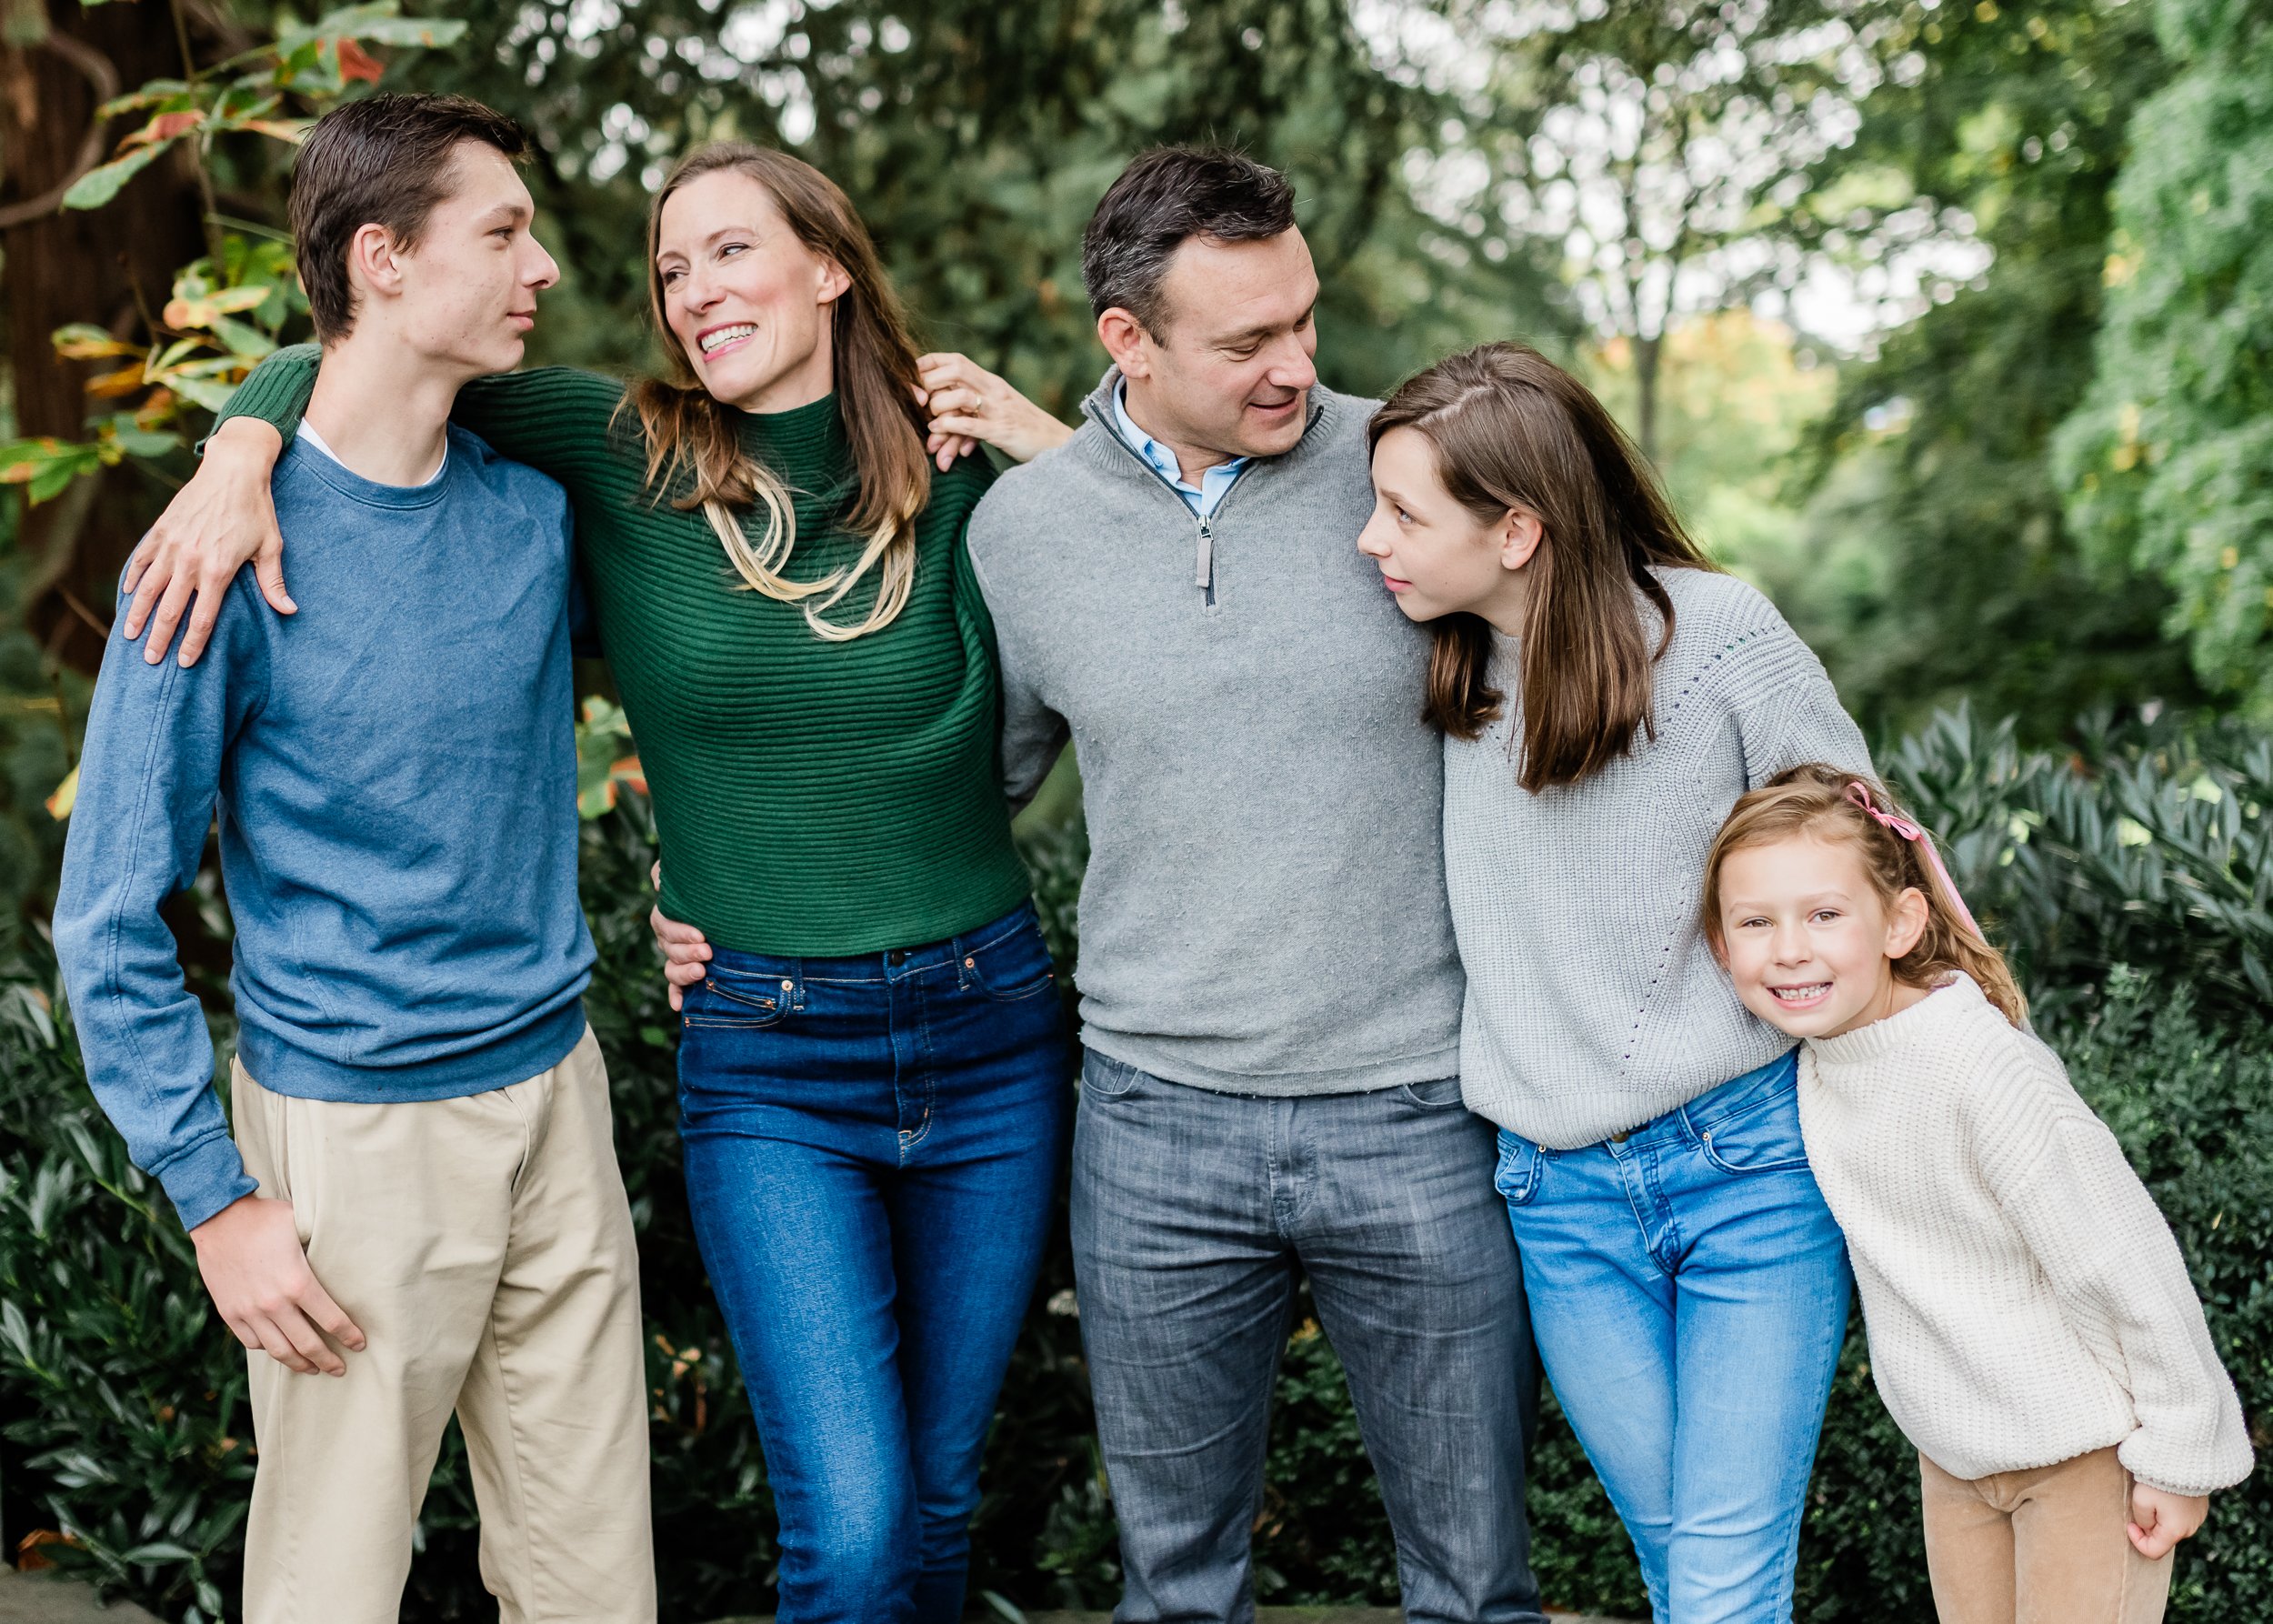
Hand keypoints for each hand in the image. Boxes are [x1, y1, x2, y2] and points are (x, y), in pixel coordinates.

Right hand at [121, 417, 291, 666]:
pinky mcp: (161, 531)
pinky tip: (128, 595)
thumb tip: (290, 611)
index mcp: (218, 571)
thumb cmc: (256, 510)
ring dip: (138, 614)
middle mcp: (190, 561)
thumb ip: (273, 583)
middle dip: (159, 638)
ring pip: (149, 588)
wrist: (233, 469)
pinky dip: (134, 579)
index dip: (192, 644)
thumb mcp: (271, 547)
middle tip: (150, 660)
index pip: (202, 619)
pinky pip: (142, 560)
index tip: (184, 663)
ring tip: (129, 635)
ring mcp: (171, 545)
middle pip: (170, 610)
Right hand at [190, 1193, 364, 1375]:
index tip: (360, 1344)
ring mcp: (249, 1311)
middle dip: (328, 1361)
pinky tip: (281, 1349)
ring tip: (313, 1368)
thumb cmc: (266, 1218)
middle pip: (308, 1344)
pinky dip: (269, 1349)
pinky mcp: (230, 1313)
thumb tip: (348, 1252)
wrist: (218, 1218)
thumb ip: (322, 1249)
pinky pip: (253, 1342)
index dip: (349, 1336)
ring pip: (279, 1350)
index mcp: (299, 1282)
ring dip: (299, 1363)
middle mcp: (274, 1303)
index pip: (332, 1320)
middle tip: (340, 1369)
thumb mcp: (303, 1228)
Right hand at [650, 860, 710, 1011]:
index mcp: (672, 911)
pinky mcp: (691, 969)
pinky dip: (676, 995)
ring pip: (671, 967)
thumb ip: (672, 871)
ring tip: (701, 972)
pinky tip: (679, 1006)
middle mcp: (674, 934)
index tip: (702, 936)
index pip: (664, 923)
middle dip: (686, 952)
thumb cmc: (718, 876)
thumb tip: (661, 882)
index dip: (679, 932)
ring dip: (683, 973)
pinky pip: (676, 986)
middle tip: (708, 952)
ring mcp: (681, 954)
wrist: (742, 892)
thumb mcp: (700, 867)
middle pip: (669, 947)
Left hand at [915, 352, 1074, 468]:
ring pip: (961, 396)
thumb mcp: (995, 410)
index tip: (912, 378)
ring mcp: (999, 409)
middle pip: (956, 369)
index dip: (929, 364)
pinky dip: (950, 427)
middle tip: (917, 401)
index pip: (955, 360)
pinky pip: (971, 425)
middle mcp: (994, 389)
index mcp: (990, 382)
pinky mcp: (1002, 431)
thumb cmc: (1020, 429)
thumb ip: (968, 410)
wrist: (1055, 444)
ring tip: (929, 424)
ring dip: (938, 407)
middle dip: (929, 382)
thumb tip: (932, 424)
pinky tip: (937, 430)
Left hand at [2128, 1481, 2208, 1558]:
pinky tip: (2165, 1494)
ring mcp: (2197, 1518)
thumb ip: (2142, 1520)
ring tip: (2154, 1497)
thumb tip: (2148, 1527)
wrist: (2183, 1459)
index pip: (2154, 1552)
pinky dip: (2169, 1511)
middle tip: (2141, 1506)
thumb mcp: (2141, 1501)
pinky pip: (2180, 1516)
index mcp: (2175, 1531)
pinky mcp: (2199, 1508)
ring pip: (2171, 1527)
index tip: (2130, 1523)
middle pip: (2163, 1538)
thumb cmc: (2159, 1481)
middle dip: (2148, 1527)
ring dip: (2158, 1518)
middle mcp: (2190, 1529)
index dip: (2137, 1541)